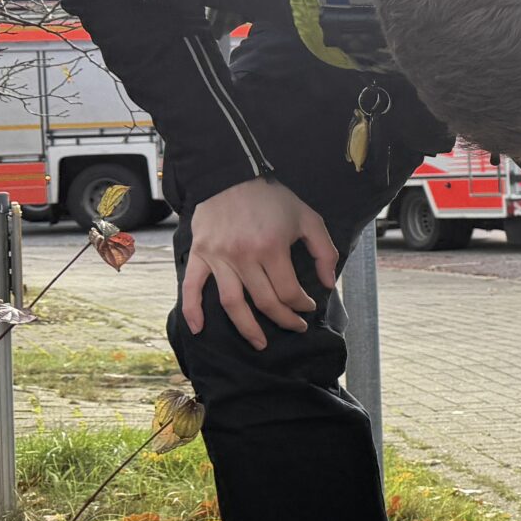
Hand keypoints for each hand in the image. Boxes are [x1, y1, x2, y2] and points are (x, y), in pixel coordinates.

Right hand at [180, 177, 336, 348]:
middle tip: (295, 328)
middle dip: (284, 320)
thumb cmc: (271, 198)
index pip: (289, 291)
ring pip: (233, 303)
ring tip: (260, 343)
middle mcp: (244, 257)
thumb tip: (328, 284)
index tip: (309, 306)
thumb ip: (323, 251)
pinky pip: (192, 287)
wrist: (230, 176)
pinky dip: (192, 310)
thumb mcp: (308, 218)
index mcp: (271, 248)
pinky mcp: (200, 255)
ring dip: (247, 328)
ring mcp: (219, 258)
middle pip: (265, 302)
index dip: (302, 305)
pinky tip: (198, 329)